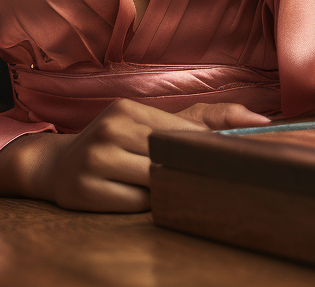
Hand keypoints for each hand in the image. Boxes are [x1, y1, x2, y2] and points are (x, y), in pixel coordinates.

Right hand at [0, 98, 268, 211]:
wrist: (56, 165)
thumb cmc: (115, 142)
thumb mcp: (149, 123)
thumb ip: (202, 120)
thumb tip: (258, 120)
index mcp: (128, 109)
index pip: (183, 133)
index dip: (205, 151)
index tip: (226, 163)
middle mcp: (111, 129)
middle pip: (170, 159)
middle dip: (186, 173)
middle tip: (198, 181)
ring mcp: (96, 160)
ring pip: (154, 184)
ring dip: (162, 190)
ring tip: (157, 186)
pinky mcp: (86, 190)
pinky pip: (134, 204)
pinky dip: (141, 205)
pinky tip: (131, 196)